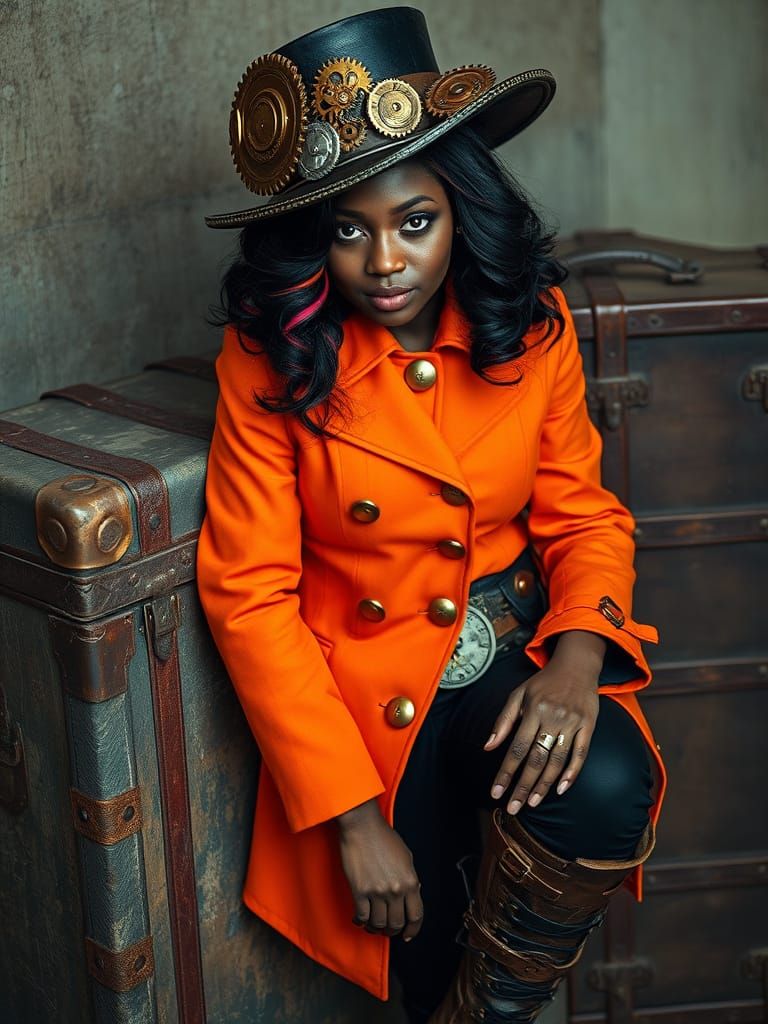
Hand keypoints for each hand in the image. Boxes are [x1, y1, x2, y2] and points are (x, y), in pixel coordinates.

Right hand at [336, 798, 422, 941]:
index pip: (416, 916)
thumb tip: (412, 894)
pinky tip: (360, 919)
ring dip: (376, 928)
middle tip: (388, 930)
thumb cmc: (383, 837)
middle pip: (396, 923)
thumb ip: (410, 878)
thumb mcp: (406, 856)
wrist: (362, 826)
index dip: (413, 930)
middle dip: (393, 930)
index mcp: (410, 881)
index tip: (408, 935)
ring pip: (378, 924)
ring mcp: (377, 892)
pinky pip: (362, 916)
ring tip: (373, 925)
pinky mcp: (359, 891)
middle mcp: (395, 890)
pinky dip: (361, 921)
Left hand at [484, 631, 604, 812]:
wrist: (576, 665)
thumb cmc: (543, 682)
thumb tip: (488, 746)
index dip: (505, 772)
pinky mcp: (589, 725)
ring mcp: (572, 723)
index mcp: (532, 710)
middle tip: (513, 808)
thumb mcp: (518, 694)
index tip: (495, 792)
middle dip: (523, 786)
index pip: (516, 748)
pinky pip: (580, 754)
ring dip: (544, 785)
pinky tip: (560, 789)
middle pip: (536, 759)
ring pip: (557, 760)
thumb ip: (503, 720)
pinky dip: (571, 773)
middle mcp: (552, 717)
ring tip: (532, 803)